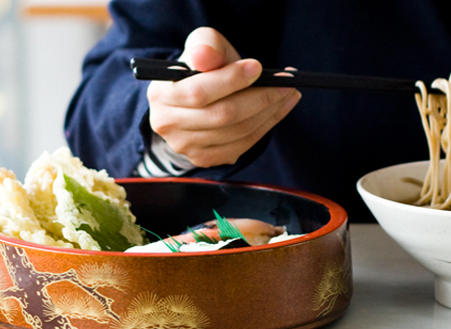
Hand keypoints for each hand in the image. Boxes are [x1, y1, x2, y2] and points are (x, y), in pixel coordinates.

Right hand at [146, 27, 300, 166]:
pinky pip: (243, 145)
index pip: (198, 92)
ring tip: (289, 93)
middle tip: (286, 84)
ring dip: (270, 112)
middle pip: (222, 116)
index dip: (230, 80)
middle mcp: (167, 124)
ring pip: (237, 132)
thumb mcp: (202, 47)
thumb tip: (204, 56)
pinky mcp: (204, 159)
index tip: (258, 67)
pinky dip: (266, 126)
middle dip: (260, 98)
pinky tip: (279, 109)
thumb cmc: (202, 69)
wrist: (193, 99)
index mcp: (161, 94)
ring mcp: (185, 146)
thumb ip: (205, 46)